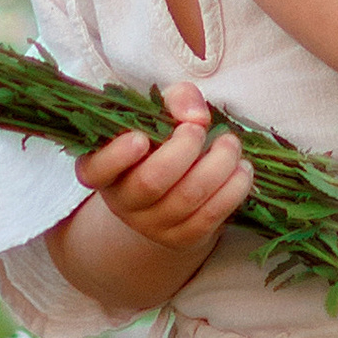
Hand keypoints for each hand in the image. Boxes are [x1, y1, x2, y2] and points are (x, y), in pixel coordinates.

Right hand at [73, 79, 253, 256]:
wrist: (173, 191)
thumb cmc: (161, 143)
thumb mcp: (160, 113)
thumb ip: (176, 100)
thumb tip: (196, 116)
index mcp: (104, 169)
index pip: (96, 170)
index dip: (116, 156)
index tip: (140, 138)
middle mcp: (123, 202)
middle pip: (152, 181)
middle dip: (184, 149)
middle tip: (200, 128)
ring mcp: (152, 225)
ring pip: (188, 197)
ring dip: (218, 165)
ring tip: (230, 145)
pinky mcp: (183, 238)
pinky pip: (210, 216)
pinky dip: (233, 189)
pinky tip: (241, 170)